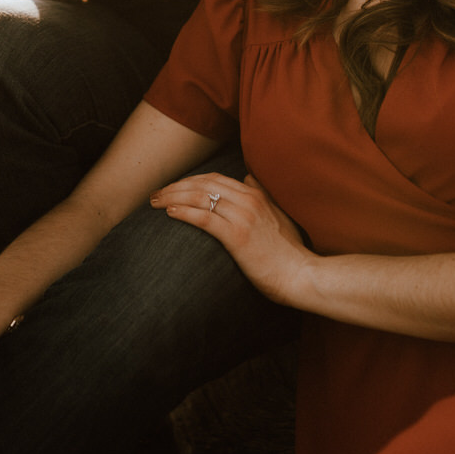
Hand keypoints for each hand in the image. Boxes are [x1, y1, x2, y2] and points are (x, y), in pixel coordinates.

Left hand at [149, 172, 309, 306]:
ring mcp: (243, 217)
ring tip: (155, 203)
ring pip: (200, 197)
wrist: (300, 275)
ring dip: (173, 197)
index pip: (214, 178)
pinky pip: (205, 218)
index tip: (172, 188)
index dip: (189, 181)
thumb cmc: (288, 252)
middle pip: (203, 184)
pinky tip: (170, 213)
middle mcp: (248, 200)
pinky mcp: (238, 236)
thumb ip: (263, 195)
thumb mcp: (278, 216)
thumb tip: (248, 178)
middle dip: (175, 186)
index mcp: (256, 195)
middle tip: (155, 194)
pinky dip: (185, 212)